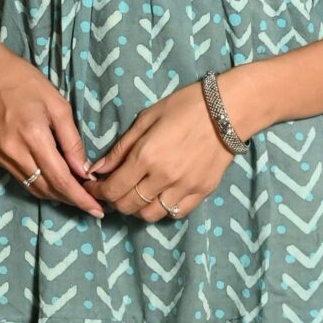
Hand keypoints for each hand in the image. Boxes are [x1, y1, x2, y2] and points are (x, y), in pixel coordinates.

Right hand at [0, 34, 101, 218]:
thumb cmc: (22, 80)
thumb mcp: (57, 104)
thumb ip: (71, 140)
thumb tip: (84, 170)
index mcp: (34, 137)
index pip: (61, 179)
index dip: (80, 198)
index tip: (97, 209)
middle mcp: (15, 153)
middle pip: (48, 189)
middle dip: (71, 200)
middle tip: (92, 204)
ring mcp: (1, 157)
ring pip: (33, 187)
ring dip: (56, 194)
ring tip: (77, 195)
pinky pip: (22, 178)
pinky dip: (40, 184)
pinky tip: (54, 180)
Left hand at [87, 81, 235, 221]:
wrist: (229, 110)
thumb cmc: (185, 106)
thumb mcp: (146, 119)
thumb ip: (120, 148)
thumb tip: (98, 169)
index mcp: (146, 156)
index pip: (112, 189)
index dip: (97, 192)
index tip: (93, 186)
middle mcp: (163, 177)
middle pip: (128, 206)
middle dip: (114, 201)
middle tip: (113, 190)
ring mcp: (184, 188)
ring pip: (150, 215)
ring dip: (137, 208)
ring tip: (136, 194)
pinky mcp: (202, 192)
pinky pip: (175, 213)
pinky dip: (163, 209)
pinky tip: (160, 195)